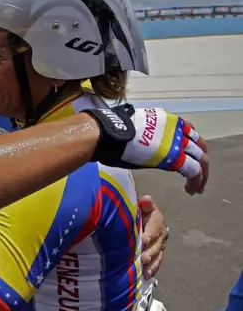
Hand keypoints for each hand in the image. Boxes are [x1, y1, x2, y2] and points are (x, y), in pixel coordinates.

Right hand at [82, 105, 208, 195]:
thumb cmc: (114, 132)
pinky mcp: (176, 157)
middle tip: (198, 176)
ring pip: (201, 159)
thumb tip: (143, 142)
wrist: (108, 134)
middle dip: (201, 163)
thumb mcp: (137, 128)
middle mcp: (177, 128)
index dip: (190, 147)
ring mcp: (178, 142)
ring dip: (202, 175)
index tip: (187, 158)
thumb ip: (148, 135)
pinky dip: (196, 182)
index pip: (188, 132)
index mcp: (167, 120)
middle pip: (199, 146)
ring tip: (197, 188)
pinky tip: (191, 190)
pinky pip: (193, 171)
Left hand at [139, 195, 167, 278]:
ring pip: (157, 255)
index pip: (154, 228)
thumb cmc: (140, 211)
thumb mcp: (143, 206)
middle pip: (157, 244)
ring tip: (146, 270)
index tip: (144, 240)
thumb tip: (146, 199)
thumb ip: (145, 204)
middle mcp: (161, 234)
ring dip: (152, 263)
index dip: (150, 234)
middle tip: (144, 258)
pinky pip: (157, 262)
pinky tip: (147, 275)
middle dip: (150, 251)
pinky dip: (153, 269)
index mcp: (157, 220)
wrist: (144, 218)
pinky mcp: (157, 254)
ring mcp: (159, 245)